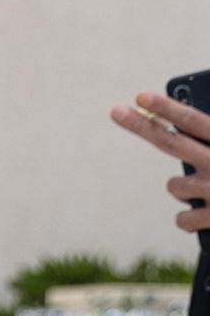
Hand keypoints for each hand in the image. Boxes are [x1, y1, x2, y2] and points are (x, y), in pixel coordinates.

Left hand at [109, 89, 209, 234]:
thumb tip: (190, 122)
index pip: (195, 121)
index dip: (167, 108)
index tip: (141, 96)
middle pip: (172, 143)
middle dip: (141, 126)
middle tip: (116, 111)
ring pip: (175, 186)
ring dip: (183, 188)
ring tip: (207, 189)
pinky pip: (183, 218)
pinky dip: (189, 219)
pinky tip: (205, 216)